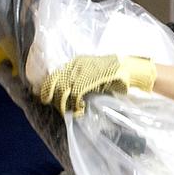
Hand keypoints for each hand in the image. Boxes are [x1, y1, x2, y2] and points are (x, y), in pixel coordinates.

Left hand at [38, 55, 155, 114]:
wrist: (128, 68)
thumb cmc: (113, 74)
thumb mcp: (92, 73)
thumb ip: (79, 79)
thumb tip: (67, 93)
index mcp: (75, 63)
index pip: (54, 76)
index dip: (47, 89)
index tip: (45, 99)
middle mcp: (75, 66)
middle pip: (55, 83)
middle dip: (53, 98)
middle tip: (57, 109)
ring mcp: (82, 72)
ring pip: (63, 90)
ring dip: (63, 104)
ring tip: (68, 112)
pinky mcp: (89, 80)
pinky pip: (76, 95)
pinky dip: (75, 106)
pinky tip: (79, 111)